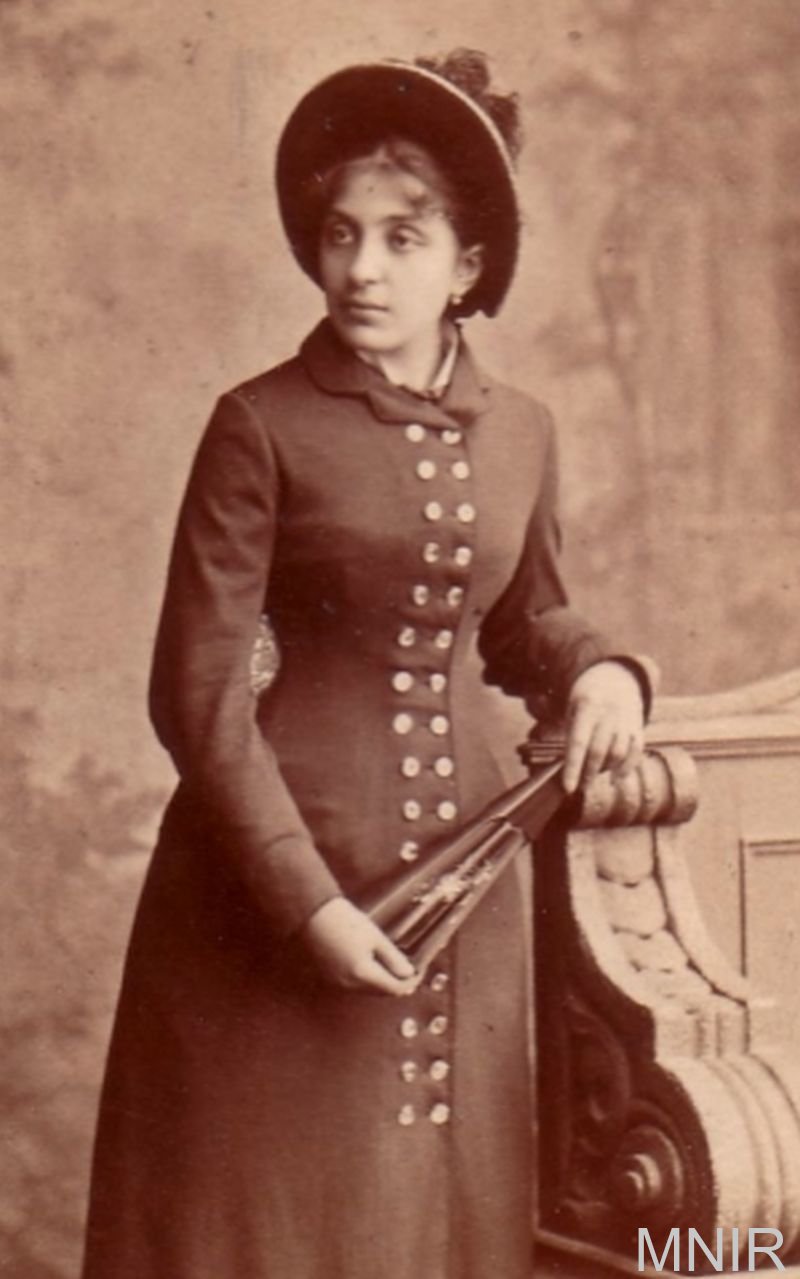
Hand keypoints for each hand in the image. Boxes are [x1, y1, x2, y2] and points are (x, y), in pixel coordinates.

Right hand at [300, 897, 417, 995]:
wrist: (313, 914)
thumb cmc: (343, 921)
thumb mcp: (375, 937)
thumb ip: (393, 958)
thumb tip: (408, 973)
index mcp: (363, 974)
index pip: (395, 988)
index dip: (411, 981)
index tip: (419, 970)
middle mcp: (350, 985)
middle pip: (382, 993)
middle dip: (398, 982)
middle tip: (409, 968)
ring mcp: (338, 983)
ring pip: (369, 990)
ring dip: (383, 982)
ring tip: (393, 965)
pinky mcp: (331, 978)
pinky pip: (356, 985)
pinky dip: (369, 979)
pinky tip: (373, 965)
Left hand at [562, 661, 643, 793]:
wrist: (617, 676)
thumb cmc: (587, 697)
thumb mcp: (573, 705)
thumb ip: (568, 730)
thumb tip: (563, 760)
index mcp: (588, 707)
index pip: (578, 742)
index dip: (573, 766)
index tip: (568, 787)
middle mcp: (609, 714)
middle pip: (599, 751)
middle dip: (589, 773)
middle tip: (580, 787)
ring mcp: (626, 721)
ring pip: (618, 753)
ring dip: (606, 770)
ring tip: (593, 778)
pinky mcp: (638, 727)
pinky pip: (636, 752)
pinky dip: (627, 768)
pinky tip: (616, 779)